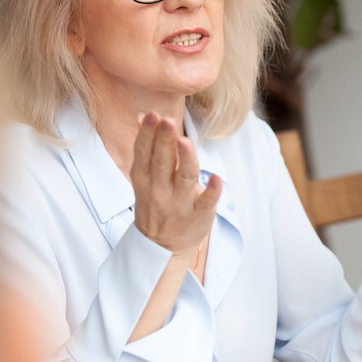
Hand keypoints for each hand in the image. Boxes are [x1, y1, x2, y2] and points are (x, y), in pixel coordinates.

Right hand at [129, 112, 220, 258]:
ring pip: (183, 179)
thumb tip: (144, 115)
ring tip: (185, 142)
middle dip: (163, 141)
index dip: (148, 134)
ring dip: (185, 160)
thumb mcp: (144, 177)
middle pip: (162, 162)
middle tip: (167, 121)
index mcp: (144, 178)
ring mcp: (179, 204)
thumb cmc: (156, 202)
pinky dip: (211, 192)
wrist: (162, 246)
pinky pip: (206, 203)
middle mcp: (160, 190)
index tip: (152, 115)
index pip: (144, 152)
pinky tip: (217, 179)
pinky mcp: (199, 216)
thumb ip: (147, 147)